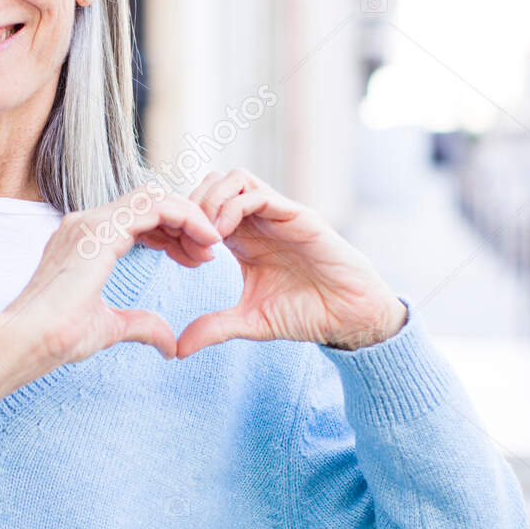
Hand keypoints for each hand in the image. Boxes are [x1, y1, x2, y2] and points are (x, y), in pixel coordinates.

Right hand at [0, 184, 221, 412]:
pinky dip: (184, 216)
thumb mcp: (109, 328)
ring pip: (154, 197)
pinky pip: (153, 206)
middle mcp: (87, 223)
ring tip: (210, 245)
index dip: (173, 232)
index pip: (139, 217)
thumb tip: (169, 344)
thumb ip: (141, 325)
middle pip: (149, 201)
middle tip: (209, 251)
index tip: (196, 259)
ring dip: (188, 216)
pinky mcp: (99, 230)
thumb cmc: (56, 338)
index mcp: (87, 240)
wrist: (27, 340)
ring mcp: (91, 223)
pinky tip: (204, 239)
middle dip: (185, 222)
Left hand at [174, 169, 406, 358]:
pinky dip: (232, 208)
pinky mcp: (297, 216)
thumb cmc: (307, 314)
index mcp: (244, 239)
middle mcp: (259, 221)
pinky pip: (257, 194)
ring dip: (210, 202)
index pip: (204, 209)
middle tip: (191, 243)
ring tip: (207, 239)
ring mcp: (278, 215)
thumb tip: (179, 349)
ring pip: (233, 179)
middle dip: (193, 207)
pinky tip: (223, 238)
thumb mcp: (251, 322)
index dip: (186, 226)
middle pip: (213, 184)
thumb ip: (215, 328)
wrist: (350, 318)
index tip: (181, 257)